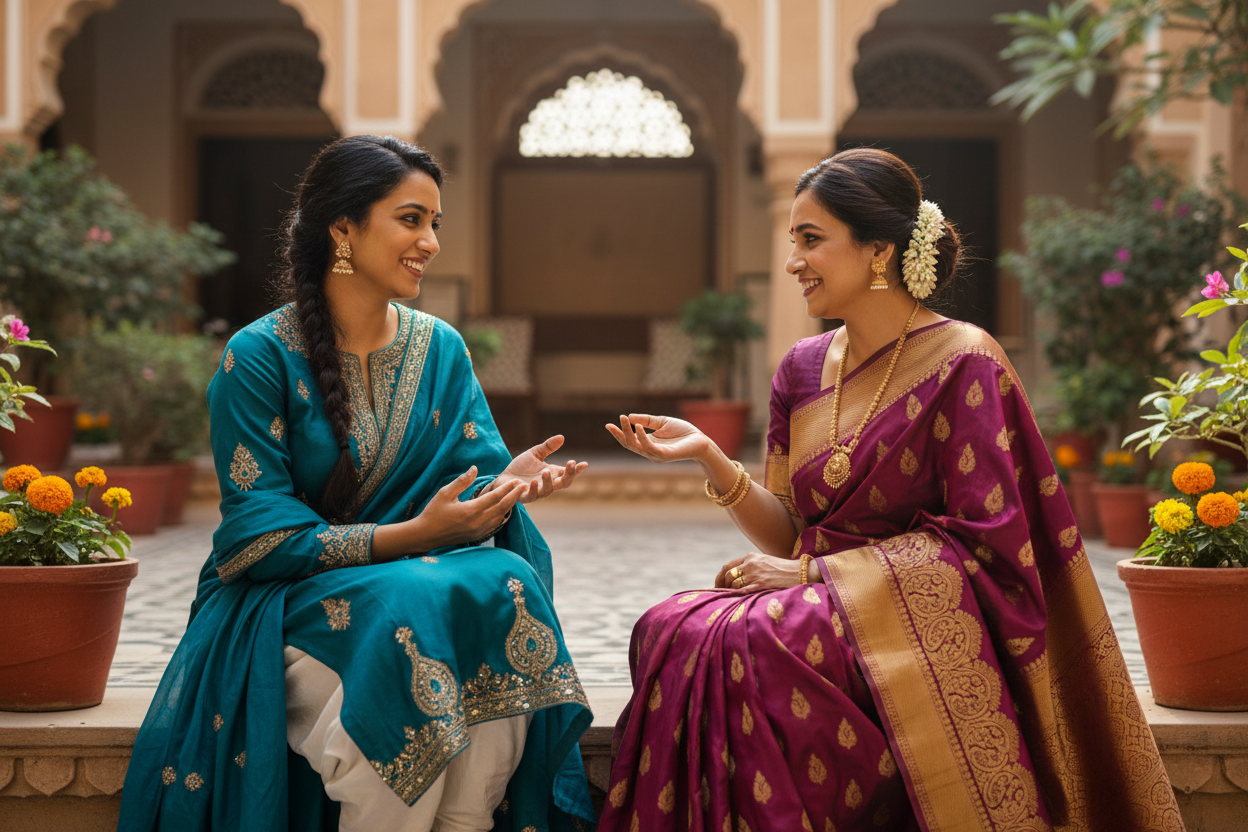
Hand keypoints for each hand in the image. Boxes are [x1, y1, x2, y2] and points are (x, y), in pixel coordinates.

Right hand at [410, 466, 525, 549]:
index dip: (507, 488)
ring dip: (510, 506)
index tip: (516, 480)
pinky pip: (494, 524)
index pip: (494, 497)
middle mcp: (477, 522)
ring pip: (500, 517)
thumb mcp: (445, 493)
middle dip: (514, 496)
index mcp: (470, 510)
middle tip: (524, 486)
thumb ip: (462, 481)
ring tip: (517, 496)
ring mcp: (478, 531)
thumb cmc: (433, 512)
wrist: (425, 535)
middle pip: (502, 507)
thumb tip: (474, 468)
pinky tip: (505, 509)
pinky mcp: (477, 536)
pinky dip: (502, 515)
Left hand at [493, 435, 587, 503]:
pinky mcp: (524, 496)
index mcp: (552, 473)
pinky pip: (531, 496)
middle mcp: (547, 484)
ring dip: (549, 481)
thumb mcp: (535, 453)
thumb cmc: (521, 467)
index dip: (577, 470)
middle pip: (564, 483)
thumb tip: (562, 437)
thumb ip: (548, 447)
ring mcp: (537, 491)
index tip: (584, 464)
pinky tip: (534, 482)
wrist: (504, 477)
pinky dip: (534, 490)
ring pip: (548, 491)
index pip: (568, 473)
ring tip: (546, 470)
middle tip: (571, 464)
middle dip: (569, 475)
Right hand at [605, 414, 711, 463]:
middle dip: (620, 434)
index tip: (608, 425)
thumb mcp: (662, 422)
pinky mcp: (664, 455)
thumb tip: (630, 417)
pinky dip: (641, 437)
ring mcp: (656, 455)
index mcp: (648, 444)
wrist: (701, 440)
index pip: (630, 441)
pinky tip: (637, 426)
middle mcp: (650, 452)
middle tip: (611, 423)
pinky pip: (649, 446)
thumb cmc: (683, 432)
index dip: (619, 433)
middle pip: (630, 445)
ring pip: (637, 446)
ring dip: (628, 433)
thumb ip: (647, 420)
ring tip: (624, 419)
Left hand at [715, 552, 810, 590]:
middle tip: (719, 594)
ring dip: (730, 592)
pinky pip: (742, 591)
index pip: (728, 566)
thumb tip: (737, 579)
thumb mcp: (765, 562)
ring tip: (730, 599)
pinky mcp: (760, 584)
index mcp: (750, 557)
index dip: (720, 577)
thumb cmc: (784, 570)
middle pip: (727, 575)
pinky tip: (736, 601)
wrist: (800, 573)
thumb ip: (751, 566)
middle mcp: (750, 564)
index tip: (718, 585)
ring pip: (733, 584)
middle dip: (721, 585)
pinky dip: (736, 596)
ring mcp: (755, 574)